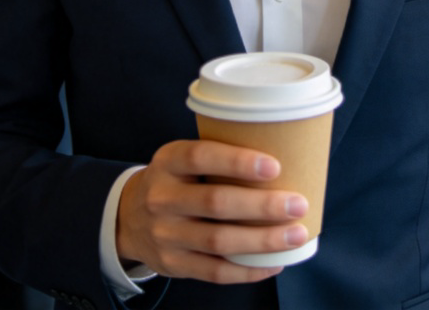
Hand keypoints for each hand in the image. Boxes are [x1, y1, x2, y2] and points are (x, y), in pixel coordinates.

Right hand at [116, 139, 309, 284]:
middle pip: (216, 203)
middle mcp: (163, 198)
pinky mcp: (173, 265)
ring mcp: (165, 235)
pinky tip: (274, 263)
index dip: (237, 162)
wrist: (129, 217)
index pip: (201, 157)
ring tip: (296, 235)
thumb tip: (282, 156)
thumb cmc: (175, 180)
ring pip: (219, 242)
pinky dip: (248, 270)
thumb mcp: (181, 158)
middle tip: (298, 204)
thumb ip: (216, 158)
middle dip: (262, 206)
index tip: (274, 166)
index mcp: (168, 161)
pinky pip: (214, 272)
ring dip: (262, 241)